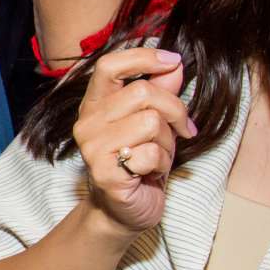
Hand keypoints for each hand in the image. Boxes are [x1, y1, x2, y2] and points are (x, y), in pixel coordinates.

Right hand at [72, 47, 194, 234]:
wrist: (124, 211)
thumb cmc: (140, 163)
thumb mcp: (154, 122)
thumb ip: (161, 91)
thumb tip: (174, 65)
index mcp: (95, 104)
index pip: (109, 65)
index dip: (143, 57)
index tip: (172, 61)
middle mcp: (88, 123)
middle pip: (143, 92)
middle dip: (175, 110)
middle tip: (182, 128)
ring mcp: (93, 148)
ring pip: (151, 122)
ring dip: (168, 142)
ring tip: (160, 155)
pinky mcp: (106, 173)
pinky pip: (151, 154)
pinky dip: (162, 163)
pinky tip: (152, 172)